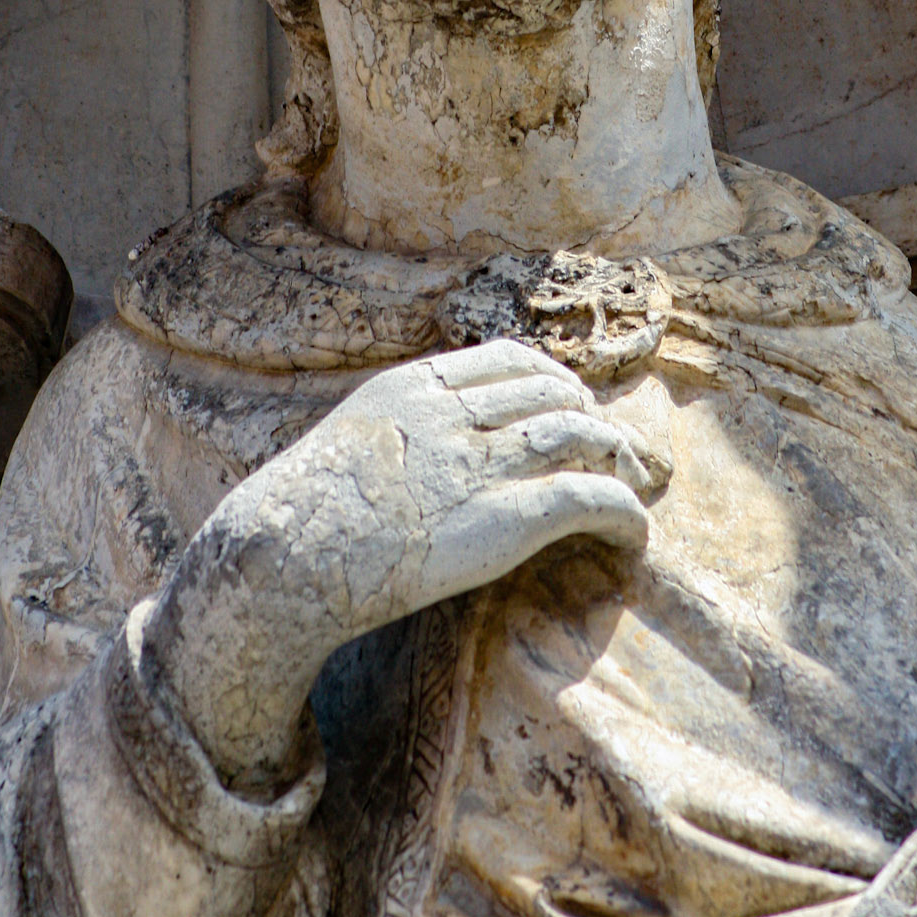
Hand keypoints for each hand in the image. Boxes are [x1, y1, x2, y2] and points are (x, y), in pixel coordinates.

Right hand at [142, 341, 649, 787]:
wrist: (284, 558)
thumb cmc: (304, 515)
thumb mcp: (353, 439)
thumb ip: (403, 427)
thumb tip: (436, 445)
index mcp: (418, 385)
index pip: (512, 358)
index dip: (555, 382)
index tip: (571, 408)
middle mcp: (454, 411)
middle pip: (555, 393)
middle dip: (592, 419)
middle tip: (614, 453)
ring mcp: (479, 462)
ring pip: (580, 434)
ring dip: (617, 459)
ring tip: (631, 487)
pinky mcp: (503, 518)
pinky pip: (589, 497)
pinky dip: (624, 512)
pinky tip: (632, 536)